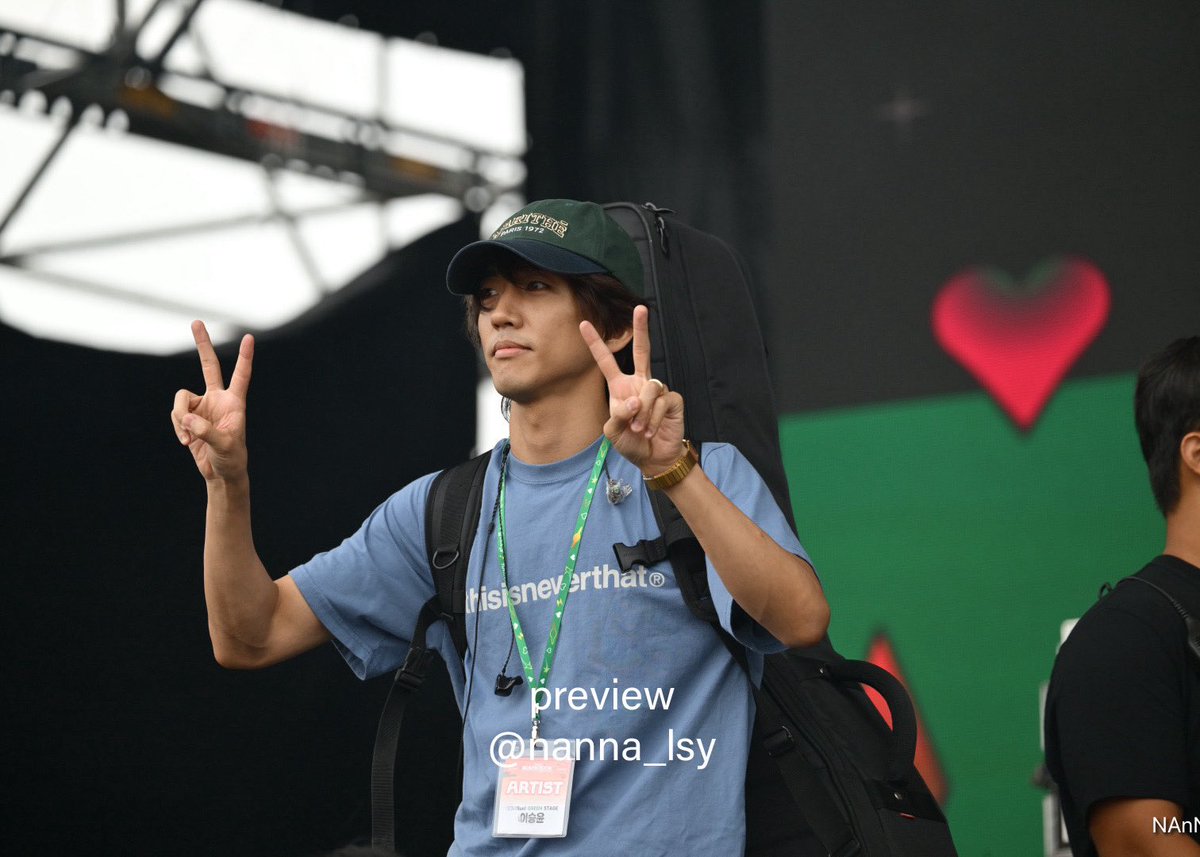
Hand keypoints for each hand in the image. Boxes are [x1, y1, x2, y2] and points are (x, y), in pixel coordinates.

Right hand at [170, 321, 253, 483]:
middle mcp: (217, 399)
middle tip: (196, 321)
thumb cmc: (231, 457)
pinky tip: (186, 442)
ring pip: (181, 399)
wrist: (221, 472)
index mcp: (235, 402)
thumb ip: (206, 431)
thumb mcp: (224, 445)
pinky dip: (178, 428)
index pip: (241, 375)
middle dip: (203, 344)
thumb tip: (187, 418)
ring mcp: (202, 406)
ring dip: (180, 418)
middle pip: (209, 366)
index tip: (249, 337)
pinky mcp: (188, 417)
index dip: (245, 357)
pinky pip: (176, 414)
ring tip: (189, 438)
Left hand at [580, 305, 684, 473]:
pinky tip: (652, 430)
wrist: (654, 458)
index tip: (583, 324)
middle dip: (641, 329)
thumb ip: (618, 416)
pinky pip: (661, 402)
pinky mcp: (672, 399)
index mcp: (620, 387)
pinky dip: (654, 419)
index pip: (606, 361)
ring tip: (640, 430)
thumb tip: (633, 401)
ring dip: (643, 413)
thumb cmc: (631, 444)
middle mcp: (639, 383)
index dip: (595, 343)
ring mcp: (657, 390)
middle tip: (641, 308)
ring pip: (649, 389)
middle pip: (641, 351)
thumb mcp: (614, 433)